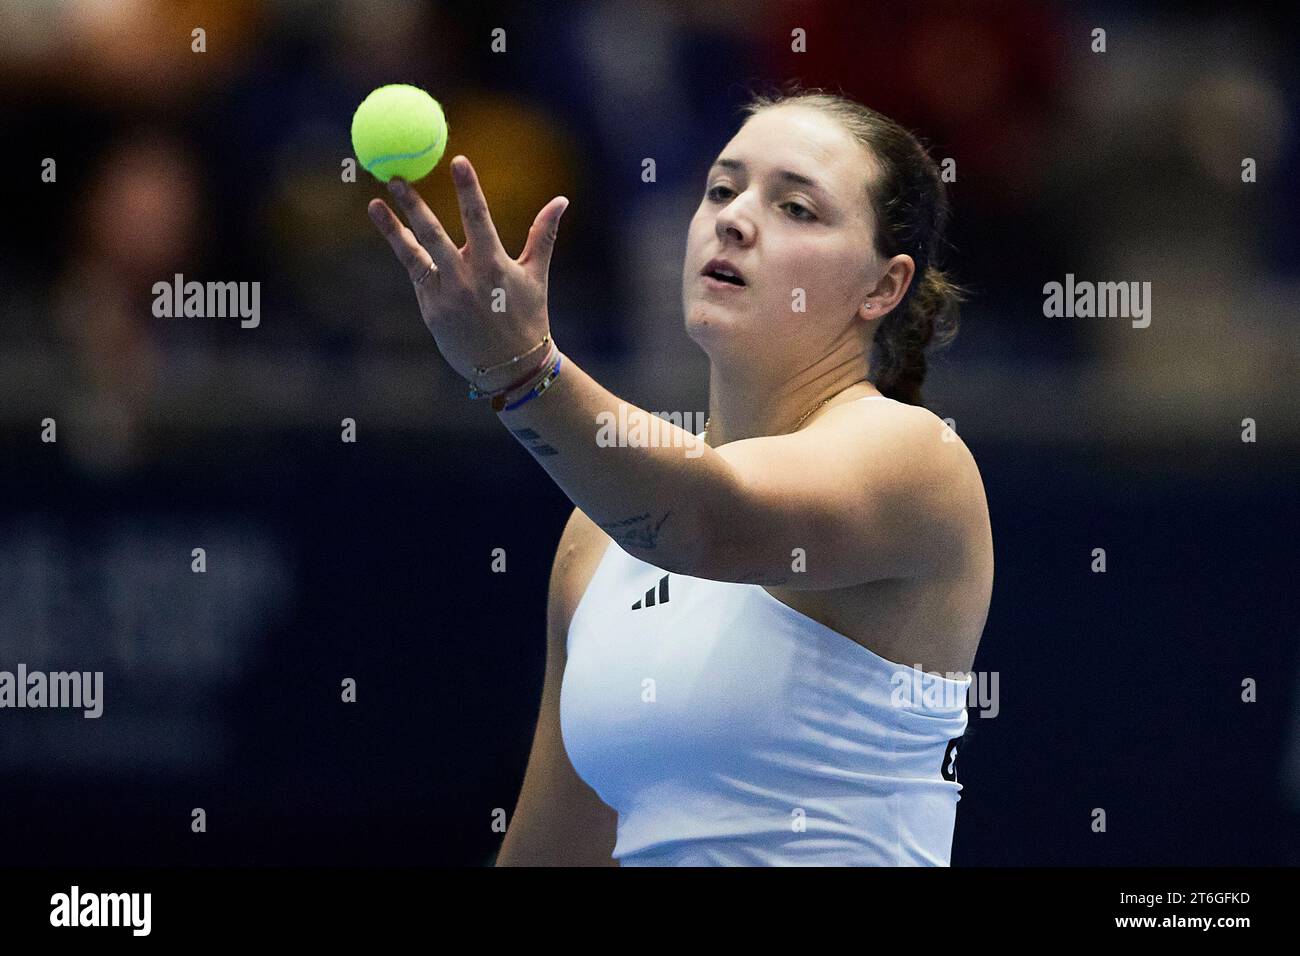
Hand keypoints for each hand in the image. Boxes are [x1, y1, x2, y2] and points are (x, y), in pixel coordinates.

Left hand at [367, 154, 568, 387]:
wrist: (511, 367)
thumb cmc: (527, 317)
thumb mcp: (537, 275)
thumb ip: (543, 234)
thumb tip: (561, 200)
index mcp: (495, 265)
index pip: (478, 218)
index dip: (468, 189)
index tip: (458, 161)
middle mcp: (467, 279)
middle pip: (434, 234)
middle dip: (414, 204)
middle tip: (397, 177)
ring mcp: (446, 296)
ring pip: (415, 254)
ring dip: (394, 227)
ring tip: (375, 203)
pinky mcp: (431, 311)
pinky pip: (417, 274)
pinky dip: (405, 251)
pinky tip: (392, 229)